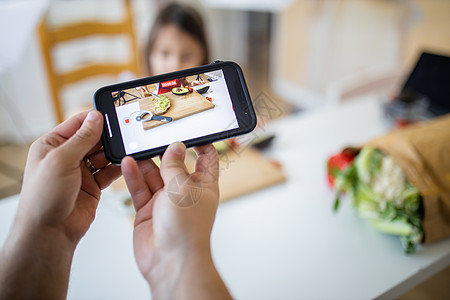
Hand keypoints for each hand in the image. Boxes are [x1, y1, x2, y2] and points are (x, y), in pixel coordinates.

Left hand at [18, 110, 120, 243]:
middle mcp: (66, 157)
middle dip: (107, 136)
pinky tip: (125, 164)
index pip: (76, 124)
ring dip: (113, 152)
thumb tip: (95, 118)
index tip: (112, 113)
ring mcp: (80, 172)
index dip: (94, 118)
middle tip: (124, 132)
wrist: (49, 232)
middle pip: (92, 138)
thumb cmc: (43, 198)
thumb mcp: (61, 160)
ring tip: (126, 148)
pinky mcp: (92, 186)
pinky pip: (108, 172)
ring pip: (103, 155)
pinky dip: (117, 168)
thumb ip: (81, 138)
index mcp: (51, 145)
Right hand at [122, 142, 230, 298]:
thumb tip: (175, 147)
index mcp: (203, 186)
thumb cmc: (186, 229)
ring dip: (145, 163)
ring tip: (135, 147)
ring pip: (154, 176)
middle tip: (153, 136)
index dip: (202, 144)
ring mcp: (165, 201)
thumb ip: (175, 166)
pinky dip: (133, 176)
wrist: (169, 260)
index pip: (206, 160)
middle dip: (164, 152)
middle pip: (174, 166)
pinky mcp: (148, 210)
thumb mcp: (182, 188)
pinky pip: (140, 189)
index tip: (193, 130)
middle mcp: (184, 192)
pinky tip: (127, 163)